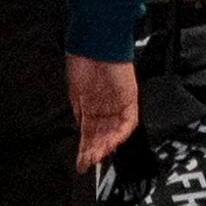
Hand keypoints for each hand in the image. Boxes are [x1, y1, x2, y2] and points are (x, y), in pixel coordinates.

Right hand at [67, 54, 139, 171]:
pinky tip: (110, 142)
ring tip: (96, 156)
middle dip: (94, 150)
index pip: (89, 132)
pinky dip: (119, 134)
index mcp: (90, 105)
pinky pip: (128, 122)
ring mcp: (118, 104)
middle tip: (87, 162)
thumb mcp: (74, 91)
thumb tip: (77, 131)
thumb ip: (78, 111)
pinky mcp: (131, 100)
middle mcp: (105, 107)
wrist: (96, 42)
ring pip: (114, 131)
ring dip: (106, 145)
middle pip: (102, 135)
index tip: (80, 162)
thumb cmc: (81, 61)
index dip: (85, 148)